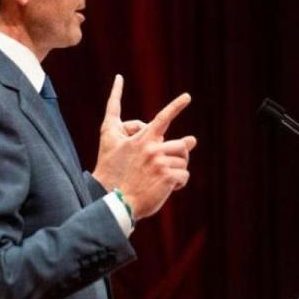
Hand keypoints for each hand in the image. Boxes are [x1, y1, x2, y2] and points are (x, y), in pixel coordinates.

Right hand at [93, 75, 197, 219]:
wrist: (114, 201)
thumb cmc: (112, 174)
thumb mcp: (111, 143)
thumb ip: (134, 129)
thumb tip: (166, 130)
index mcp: (143, 139)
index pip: (162, 118)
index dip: (175, 106)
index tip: (187, 96)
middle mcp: (152, 148)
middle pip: (182, 144)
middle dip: (183, 153)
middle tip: (174, 164)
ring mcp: (160, 163)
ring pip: (183, 161)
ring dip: (177, 170)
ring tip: (163, 178)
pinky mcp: (167, 178)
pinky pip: (184, 176)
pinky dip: (178, 183)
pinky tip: (167, 189)